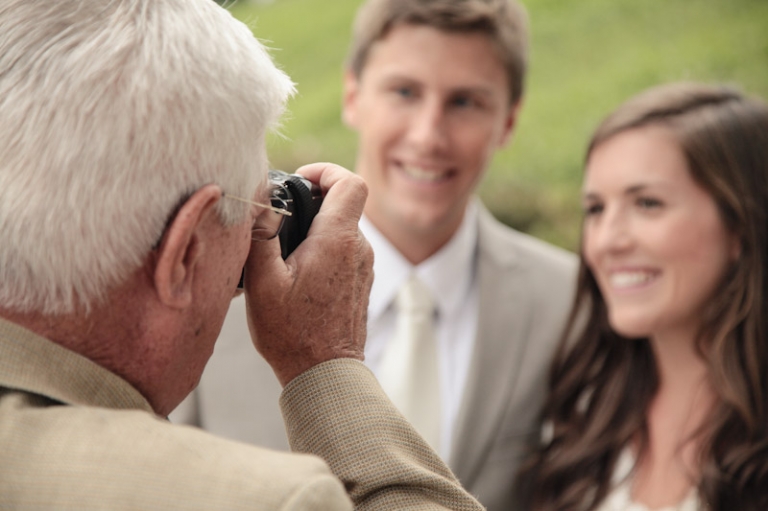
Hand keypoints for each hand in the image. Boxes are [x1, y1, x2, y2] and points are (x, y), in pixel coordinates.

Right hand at [242, 163, 372, 385]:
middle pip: (343, 204)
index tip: (299, 180)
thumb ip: (261, 234)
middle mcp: (358, 249)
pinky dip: (324, 250)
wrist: (325, 375)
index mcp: (337, 240)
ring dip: (316, 229)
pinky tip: (298, 274)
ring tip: (284, 253)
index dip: (325, 171)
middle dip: (312, 202)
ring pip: (342, 229)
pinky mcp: (362, 283)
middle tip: (280, 220)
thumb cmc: (292, 333)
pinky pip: (345, 252)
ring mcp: (364, 267)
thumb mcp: (263, 282)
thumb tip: (259, 198)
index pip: (349, 181)